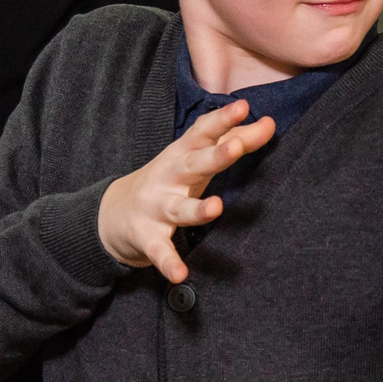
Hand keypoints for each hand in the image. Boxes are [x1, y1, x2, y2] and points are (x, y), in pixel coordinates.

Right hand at [97, 102, 276, 283]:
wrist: (113, 213)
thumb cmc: (168, 180)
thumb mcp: (195, 158)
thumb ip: (233, 140)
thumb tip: (269, 123)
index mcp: (181, 155)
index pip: (202, 133)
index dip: (222, 120)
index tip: (243, 107)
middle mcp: (169, 177)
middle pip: (192, 164)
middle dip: (214, 156)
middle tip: (235, 147)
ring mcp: (156, 207)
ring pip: (178, 209)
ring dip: (196, 209)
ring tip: (216, 208)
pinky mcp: (147, 237)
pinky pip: (159, 251)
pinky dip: (168, 262)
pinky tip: (180, 274)